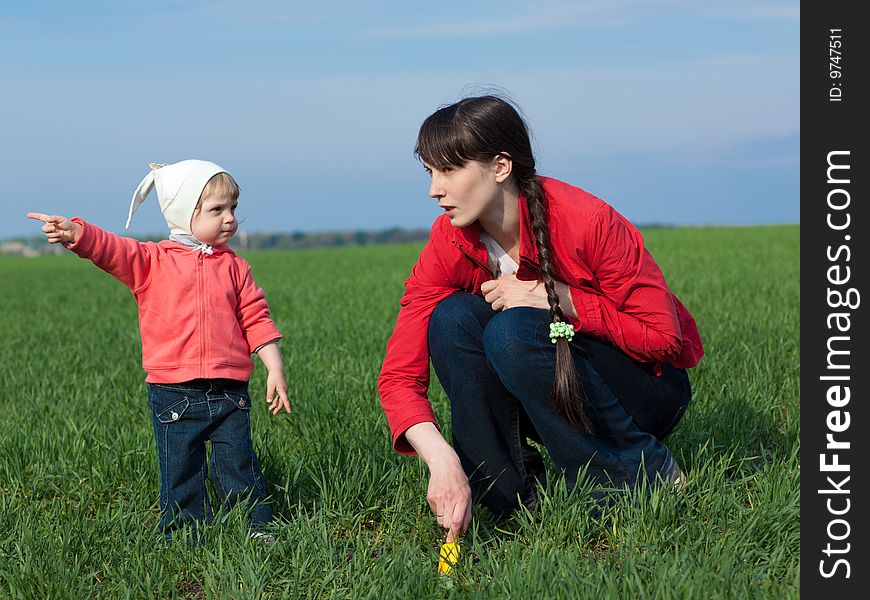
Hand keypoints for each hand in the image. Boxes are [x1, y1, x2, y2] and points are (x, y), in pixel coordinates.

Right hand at [27, 212, 81, 244]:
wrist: (73, 232)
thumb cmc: (67, 224)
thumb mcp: (62, 219)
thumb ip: (54, 218)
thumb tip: (47, 220)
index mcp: (50, 221)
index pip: (40, 217)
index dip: (34, 216)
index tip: (27, 215)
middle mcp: (49, 227)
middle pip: (43, 229)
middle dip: (49, 229)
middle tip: (55, 228)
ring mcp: (50, 233)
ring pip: (48, 235)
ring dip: (56, 234)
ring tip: (61, 233)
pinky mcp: (53, 239)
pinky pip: (51, 240)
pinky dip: (57, 239)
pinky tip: (61, 237)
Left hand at [265, 368, 290, 414]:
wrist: (277, 370)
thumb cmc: (273, 377)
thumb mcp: (270, 386)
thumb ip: (270, 394)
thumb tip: (269, 402)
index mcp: (282, 391)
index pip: (285, 400)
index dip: (287, 406)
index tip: (290, 412)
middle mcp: (284, 391)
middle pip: (282, 401)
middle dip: (278, 408)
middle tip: (273, 413)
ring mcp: (283, 390)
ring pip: (280, 399)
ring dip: (276, 404)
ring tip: (270, 409)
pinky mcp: (281, 388)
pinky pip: (280, 396)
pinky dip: (276, 400)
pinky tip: (272, 402)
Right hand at [404, 422, 472, 541]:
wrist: (444, 465)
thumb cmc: (459, 482)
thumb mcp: (468, 495)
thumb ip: (467, 513)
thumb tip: (463, 531)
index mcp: (461, 499)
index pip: (456, 521)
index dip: (454, 534)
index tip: (452, 544)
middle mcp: (449, 499)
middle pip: (446, 524)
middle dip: (449, 527)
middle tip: (452, 520)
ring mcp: (438, 498)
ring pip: (439, 520)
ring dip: (444, 518)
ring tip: (448, 506)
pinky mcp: (430, 497)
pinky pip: (434, 512)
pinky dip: (438, 510)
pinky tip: (442, 499)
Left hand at [480, 274, 548, 310]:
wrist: (546, 295)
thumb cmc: (535, 287)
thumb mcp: (518, 279)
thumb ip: (506, 281)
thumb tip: (496, 284)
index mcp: (504, 280)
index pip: (484, 286)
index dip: (487, 292)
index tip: (491, 294)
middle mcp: (503, 288)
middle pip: (487, 298)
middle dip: (494, 301)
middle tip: (503, 301)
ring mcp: (506, 298)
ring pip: (494, 307)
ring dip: (501, 307)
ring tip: (513, 304)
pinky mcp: (510, 308)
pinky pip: (503, 313)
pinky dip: (508, 313)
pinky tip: (517, 309)